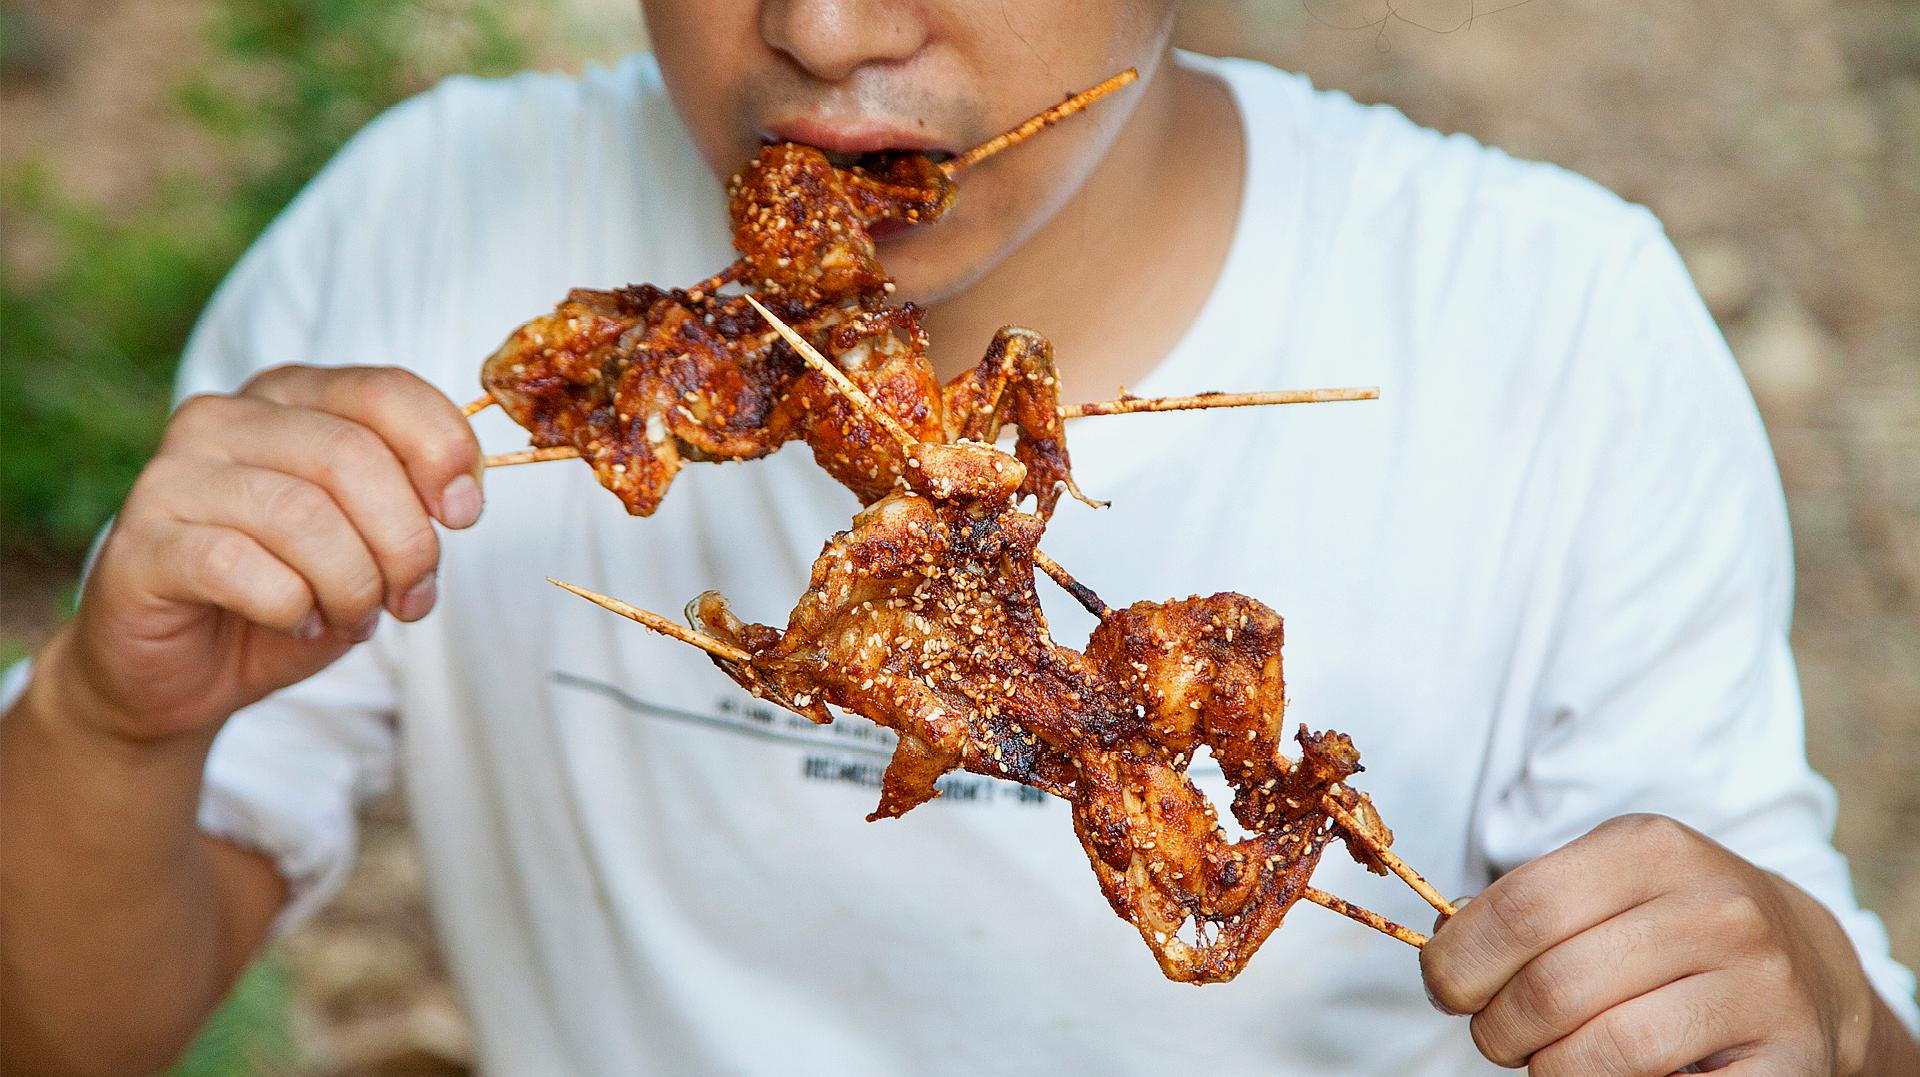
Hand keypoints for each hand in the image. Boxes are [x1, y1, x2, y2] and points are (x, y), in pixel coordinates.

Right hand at [40, 364, 481, 743]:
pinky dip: (291, 607)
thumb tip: (459, 499)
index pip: (385, 390)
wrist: (183, 672)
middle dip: (404, 542)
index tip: (464, 516)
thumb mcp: (370, 540)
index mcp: (289, 398)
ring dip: (352, 585)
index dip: (443, 451)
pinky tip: (295, 622)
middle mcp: (225, 419)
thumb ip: (411, 503)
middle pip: (351, 457)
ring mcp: (172, 477)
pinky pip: (239, 567)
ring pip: (302, 515)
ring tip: (352, 617)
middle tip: (410, 598)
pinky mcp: (139, 545)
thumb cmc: (289, 594)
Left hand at [1421, 814, 1908, 1074]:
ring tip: (1548, 1059)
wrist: (1806, 963)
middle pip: (1553, 988)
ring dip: (1548, 1071)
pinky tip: (1611, 1076)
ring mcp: (1758, 985)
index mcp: (1652, 848)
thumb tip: (1443, 953)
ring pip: (1603, 1052)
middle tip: (1497, 1035)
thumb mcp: (1603, 883)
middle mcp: (1715, 909)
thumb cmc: (1667, 924)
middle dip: (1498, 1028)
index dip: (1460, 961)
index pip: (1521, 910)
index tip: (1445, 988)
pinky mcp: (1786, 1058)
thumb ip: (1524, 908)